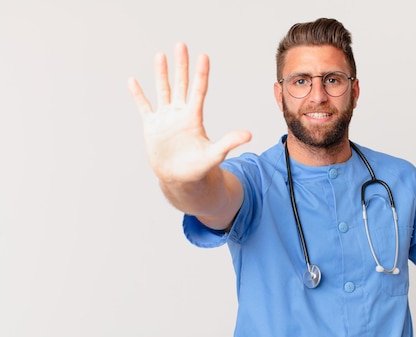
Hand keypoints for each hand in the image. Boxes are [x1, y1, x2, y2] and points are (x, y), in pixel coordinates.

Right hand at [128, 42, 250, 184]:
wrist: (180, 179)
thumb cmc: (199, 168)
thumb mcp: (215, 155)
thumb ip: (229, 142)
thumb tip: (249, 135)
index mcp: (194, 118)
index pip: (199, 91)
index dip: (201, 74)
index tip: (203, 56)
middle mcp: (180, 114)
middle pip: (181, 84)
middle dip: (181, 65)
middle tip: (181, 44)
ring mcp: (165, 119)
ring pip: (163, 90)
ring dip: (161, 74)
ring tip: (160, 55)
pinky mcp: (152, 126)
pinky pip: (144, 107)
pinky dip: (138, 95)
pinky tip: (133, 81)